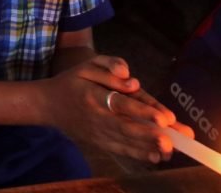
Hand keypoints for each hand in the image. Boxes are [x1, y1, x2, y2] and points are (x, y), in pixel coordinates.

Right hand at [40, 56, 179, 163]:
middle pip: (126, 127)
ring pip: (125, 142)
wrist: (48, 104)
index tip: (164, 119)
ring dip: (149, 148)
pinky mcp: (99, 143)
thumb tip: (131, 78)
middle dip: (150, 135)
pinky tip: (157, 157)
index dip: (142, 111)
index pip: (120, 103)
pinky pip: (120, 150)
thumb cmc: (72, 82)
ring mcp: (97, 133)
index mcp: (93, 94)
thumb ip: (109, 65)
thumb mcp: (87, 65)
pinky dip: (138, 155)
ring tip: (170, 151)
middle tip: (171, 141)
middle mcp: (96, 116)